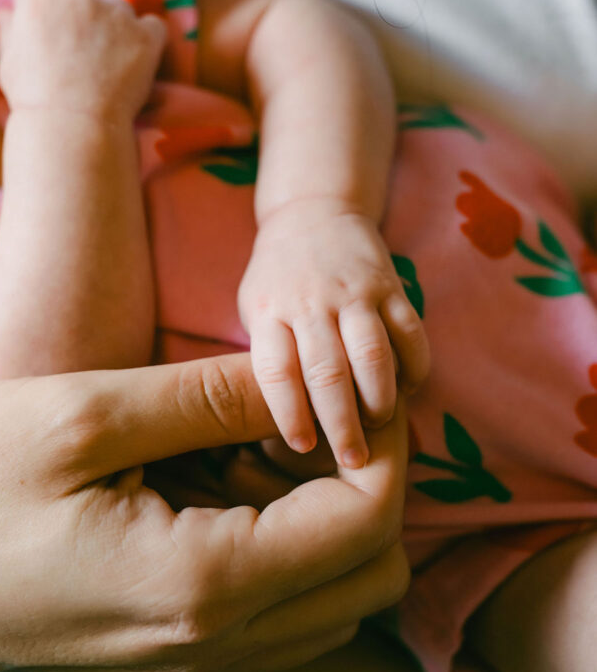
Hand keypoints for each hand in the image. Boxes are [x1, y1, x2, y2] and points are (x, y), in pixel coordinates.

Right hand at [0, 0, 166, 121]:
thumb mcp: (7, 61)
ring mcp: (114, 13)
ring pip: (118, 11)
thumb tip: (8, 11)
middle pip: (81, 0)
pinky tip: (138, 62)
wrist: (72, 124)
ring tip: (109, 66)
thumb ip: (9, 29)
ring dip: (115, 29)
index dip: (47, 16)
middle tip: (82, 59)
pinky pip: (152, 26)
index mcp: (38, 0)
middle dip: (82, 22)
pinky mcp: (144, 33)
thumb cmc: (33, 98)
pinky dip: (147, 40)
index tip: (52, 38)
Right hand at [0, 353, 409, 671]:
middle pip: (369, 575)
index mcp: (202, 584)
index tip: (359, 389)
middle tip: (311, 415)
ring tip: (264, 449)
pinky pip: (273, 618)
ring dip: (328, 523)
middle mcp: (211, 646)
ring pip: (330, 605)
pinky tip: (225, 489)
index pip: (365, 524)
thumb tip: (297, 376)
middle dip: (367, 487)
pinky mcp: (162, 657)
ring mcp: (187, 663)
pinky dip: (285, 552)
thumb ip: (207, 398)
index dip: (386, 449)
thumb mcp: (84, 415)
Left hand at [238, 198, 429, 467]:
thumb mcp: (256, 309)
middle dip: (342, 422)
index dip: (289, 413)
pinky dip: (414, 367)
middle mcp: (309, 303)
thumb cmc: (278, 278)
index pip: (276, 372)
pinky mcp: (388, 283)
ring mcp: (351, 292)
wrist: (312, 212)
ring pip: (372, 353)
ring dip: (380, 398)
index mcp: (269, 312)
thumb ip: (272, 357)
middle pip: (327, 371)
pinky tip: (409, 389)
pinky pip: (409, 331)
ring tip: (381, 425)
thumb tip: (291, 426)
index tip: (301, 447)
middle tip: (354, 459)